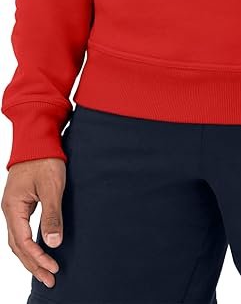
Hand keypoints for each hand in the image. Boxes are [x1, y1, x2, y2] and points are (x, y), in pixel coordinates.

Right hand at [2, 158, 65, 288]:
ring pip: (18, 240)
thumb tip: (52, 244)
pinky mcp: (20, 202)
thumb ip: (52, 215)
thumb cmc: (45, 159)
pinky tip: (40, 249)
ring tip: (45, 271)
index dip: (38, 258)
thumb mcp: (52, 187)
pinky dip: (29, 244)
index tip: (53, 268)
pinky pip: (21, 230)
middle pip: (18, 246)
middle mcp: (10, 210)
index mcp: (13, 208)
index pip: (23, 242)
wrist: (37, 138)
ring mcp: (13, 207)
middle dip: (33, 264)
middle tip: (50, 279)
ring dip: (31, 257)